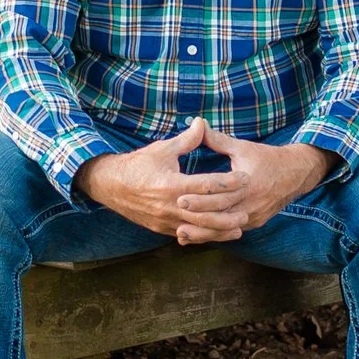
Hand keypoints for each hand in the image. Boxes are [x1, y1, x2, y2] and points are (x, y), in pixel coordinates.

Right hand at [76, 120, 231, 240]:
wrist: (110, 185)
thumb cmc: (137, 165)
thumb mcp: (162, 149)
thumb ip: (186, 140)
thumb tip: (202, 122)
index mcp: (171, 184)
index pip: (207, 185)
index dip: (228, 182)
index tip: (245, 177)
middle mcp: (169, 205)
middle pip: (206, 213)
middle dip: (229, 212)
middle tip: (248, 208)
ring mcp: (165, 220)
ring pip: (199, 229)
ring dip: (220, 230)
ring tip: (239, 228)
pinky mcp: (162, 229)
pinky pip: (187, 234)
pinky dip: (204, 235)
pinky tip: (217, 235)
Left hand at [174, 130, 331, 241]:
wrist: (295, 174)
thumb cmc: (267, 158)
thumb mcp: (242, 148)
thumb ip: (218, 140)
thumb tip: (198, 125)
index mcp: (247, 185)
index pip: (219, 195)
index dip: (199, 198)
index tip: (179, 198)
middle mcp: (250, 204)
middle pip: (220, 215)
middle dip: (197, 217)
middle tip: (175, 217)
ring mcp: (253, 217)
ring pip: (225, 229)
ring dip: (203, 233)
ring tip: (181, 234)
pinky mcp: (254, 223)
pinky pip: (232, 231)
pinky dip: (215, 234)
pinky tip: (198, 237)